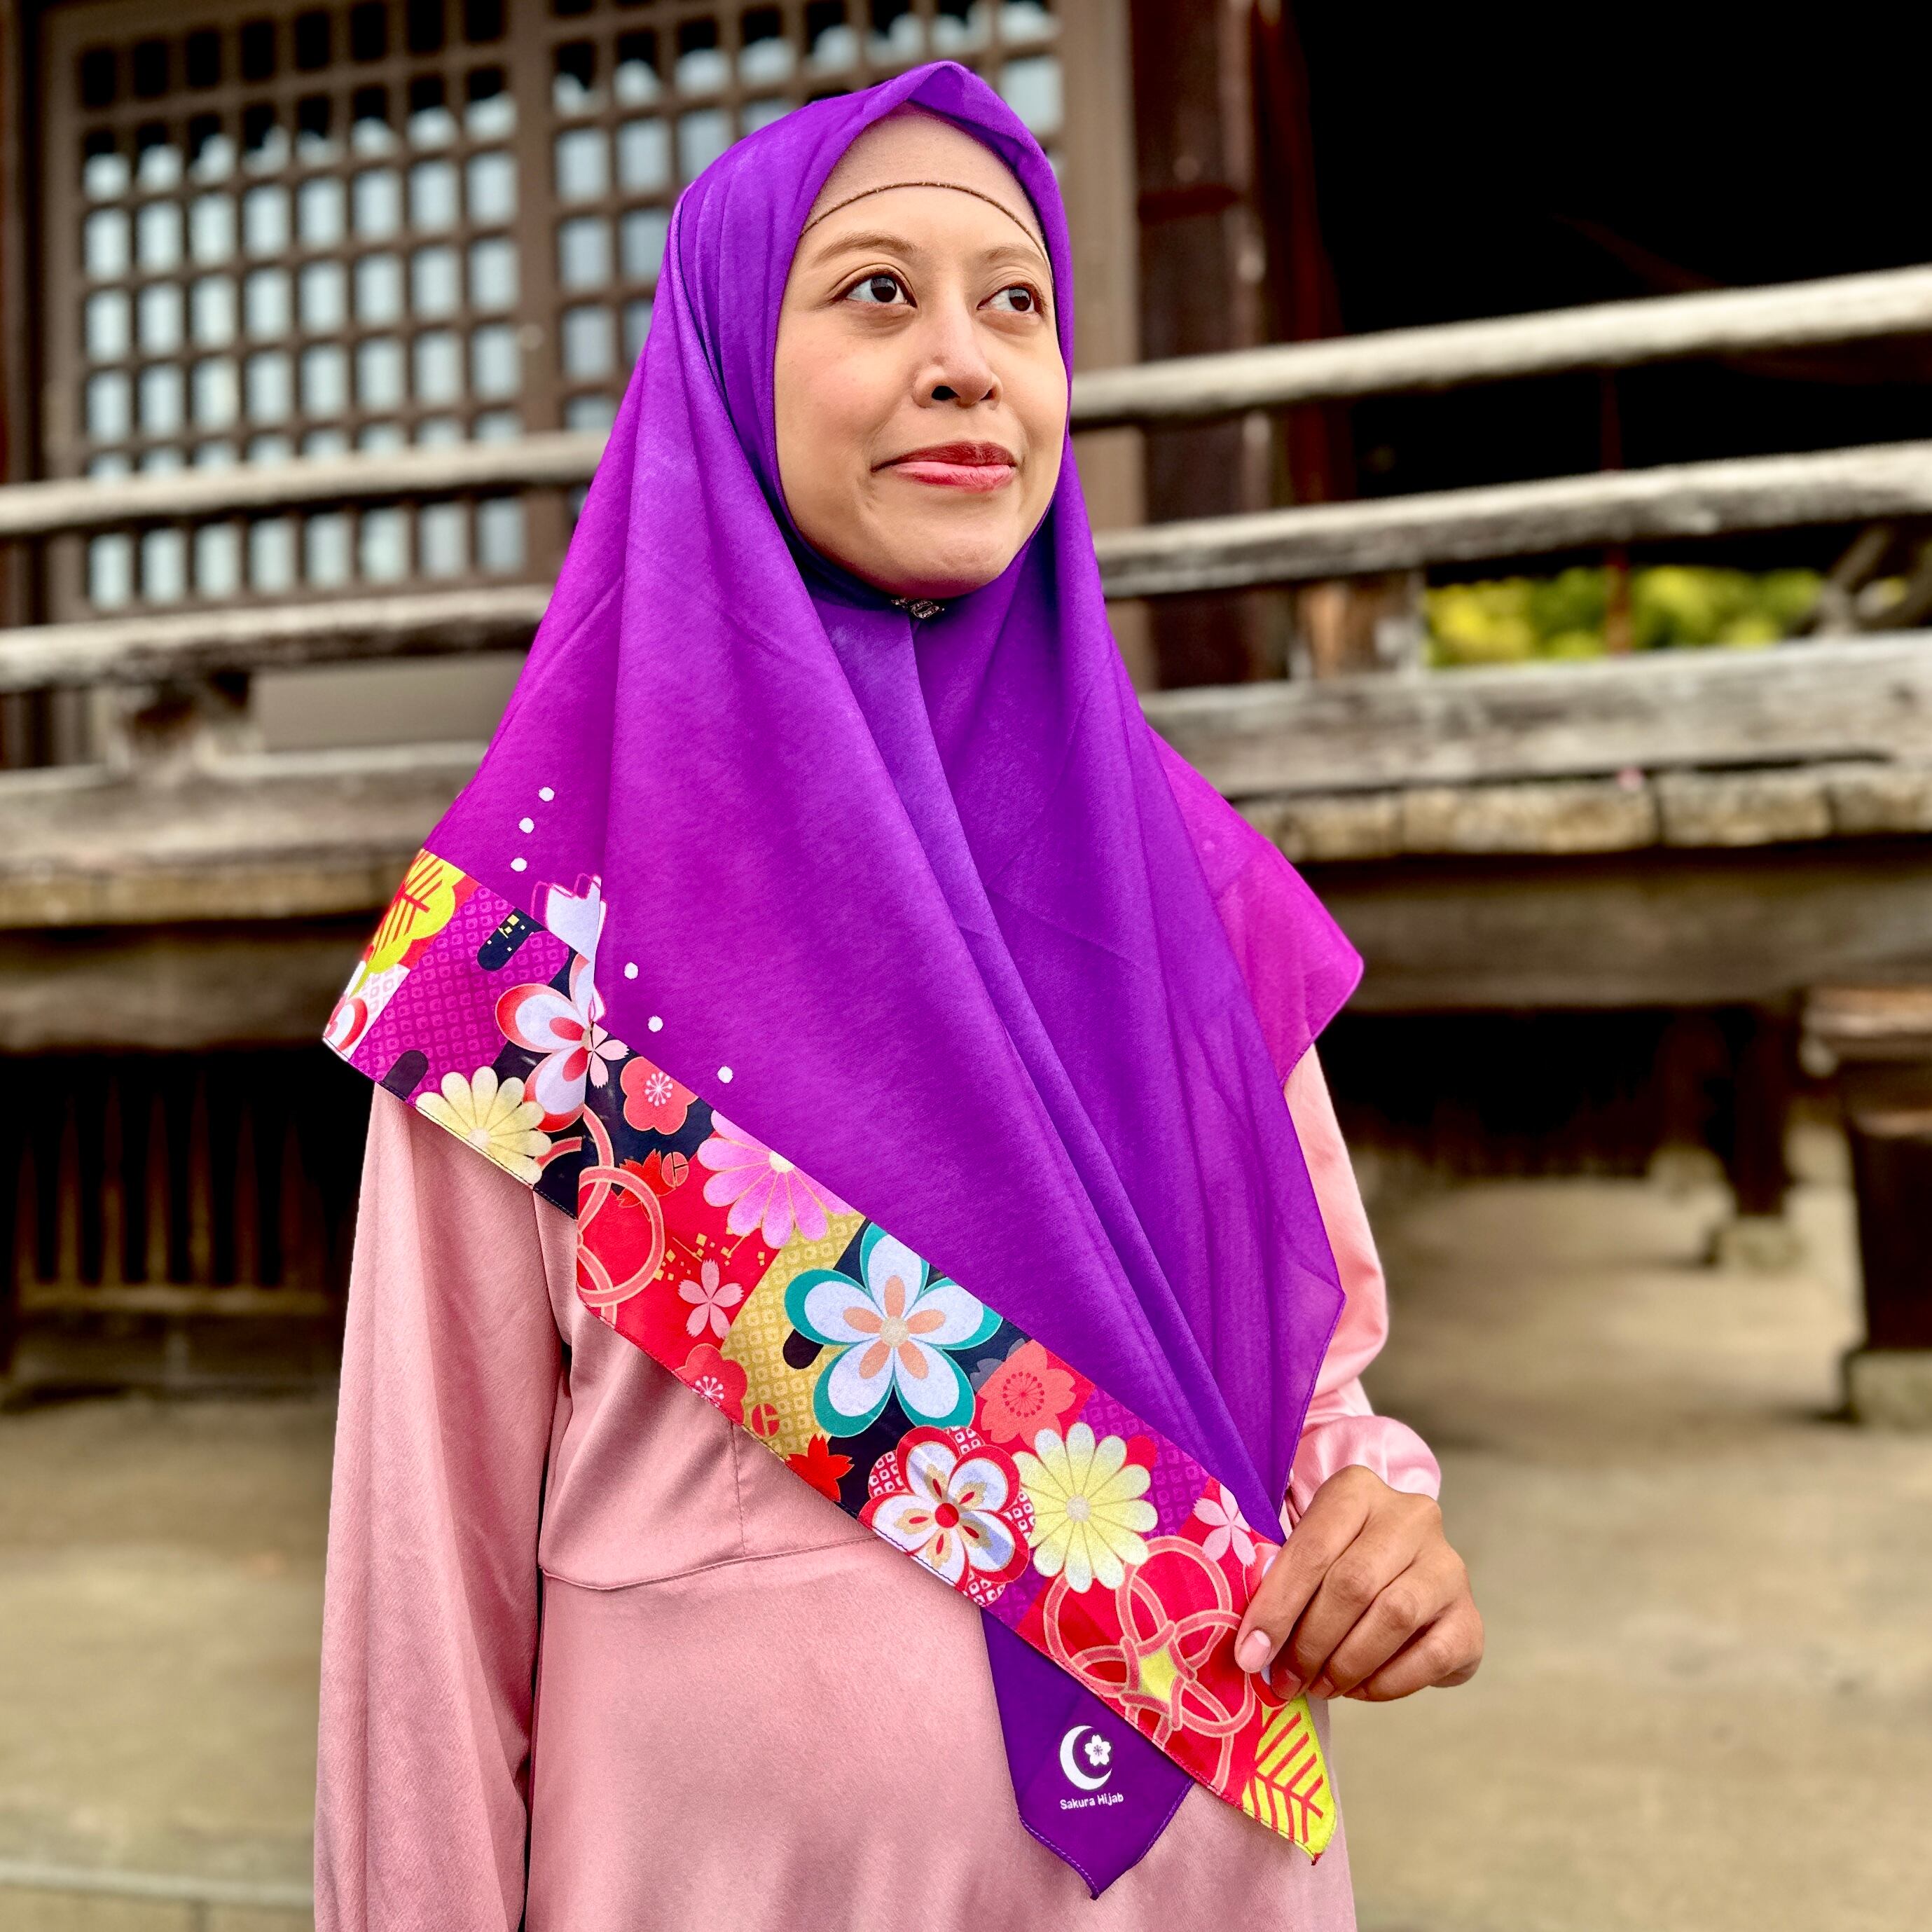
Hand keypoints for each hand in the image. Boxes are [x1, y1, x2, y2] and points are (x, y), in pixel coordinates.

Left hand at [1233, 1465, 1481, 1702]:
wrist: (1406, 1576)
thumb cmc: (1340, 1563)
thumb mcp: (1307, 1552)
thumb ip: (1281, 1581)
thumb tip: (1252, 1649)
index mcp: (1358, 1490)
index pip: (1312, 1548)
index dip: (1277, 1607)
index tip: (1249, 1654)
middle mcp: (1411, 1517)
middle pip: (1353, 1584)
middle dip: (1309, 1642)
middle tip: (1286, 1680)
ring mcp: (1447, 1565)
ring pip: (1393, 1617)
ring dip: (1346, 1664)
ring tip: (1319, 1686)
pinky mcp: (1469, 1617)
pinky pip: (1430, 1657)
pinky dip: (1386, 1683)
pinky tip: (1358, 1689)